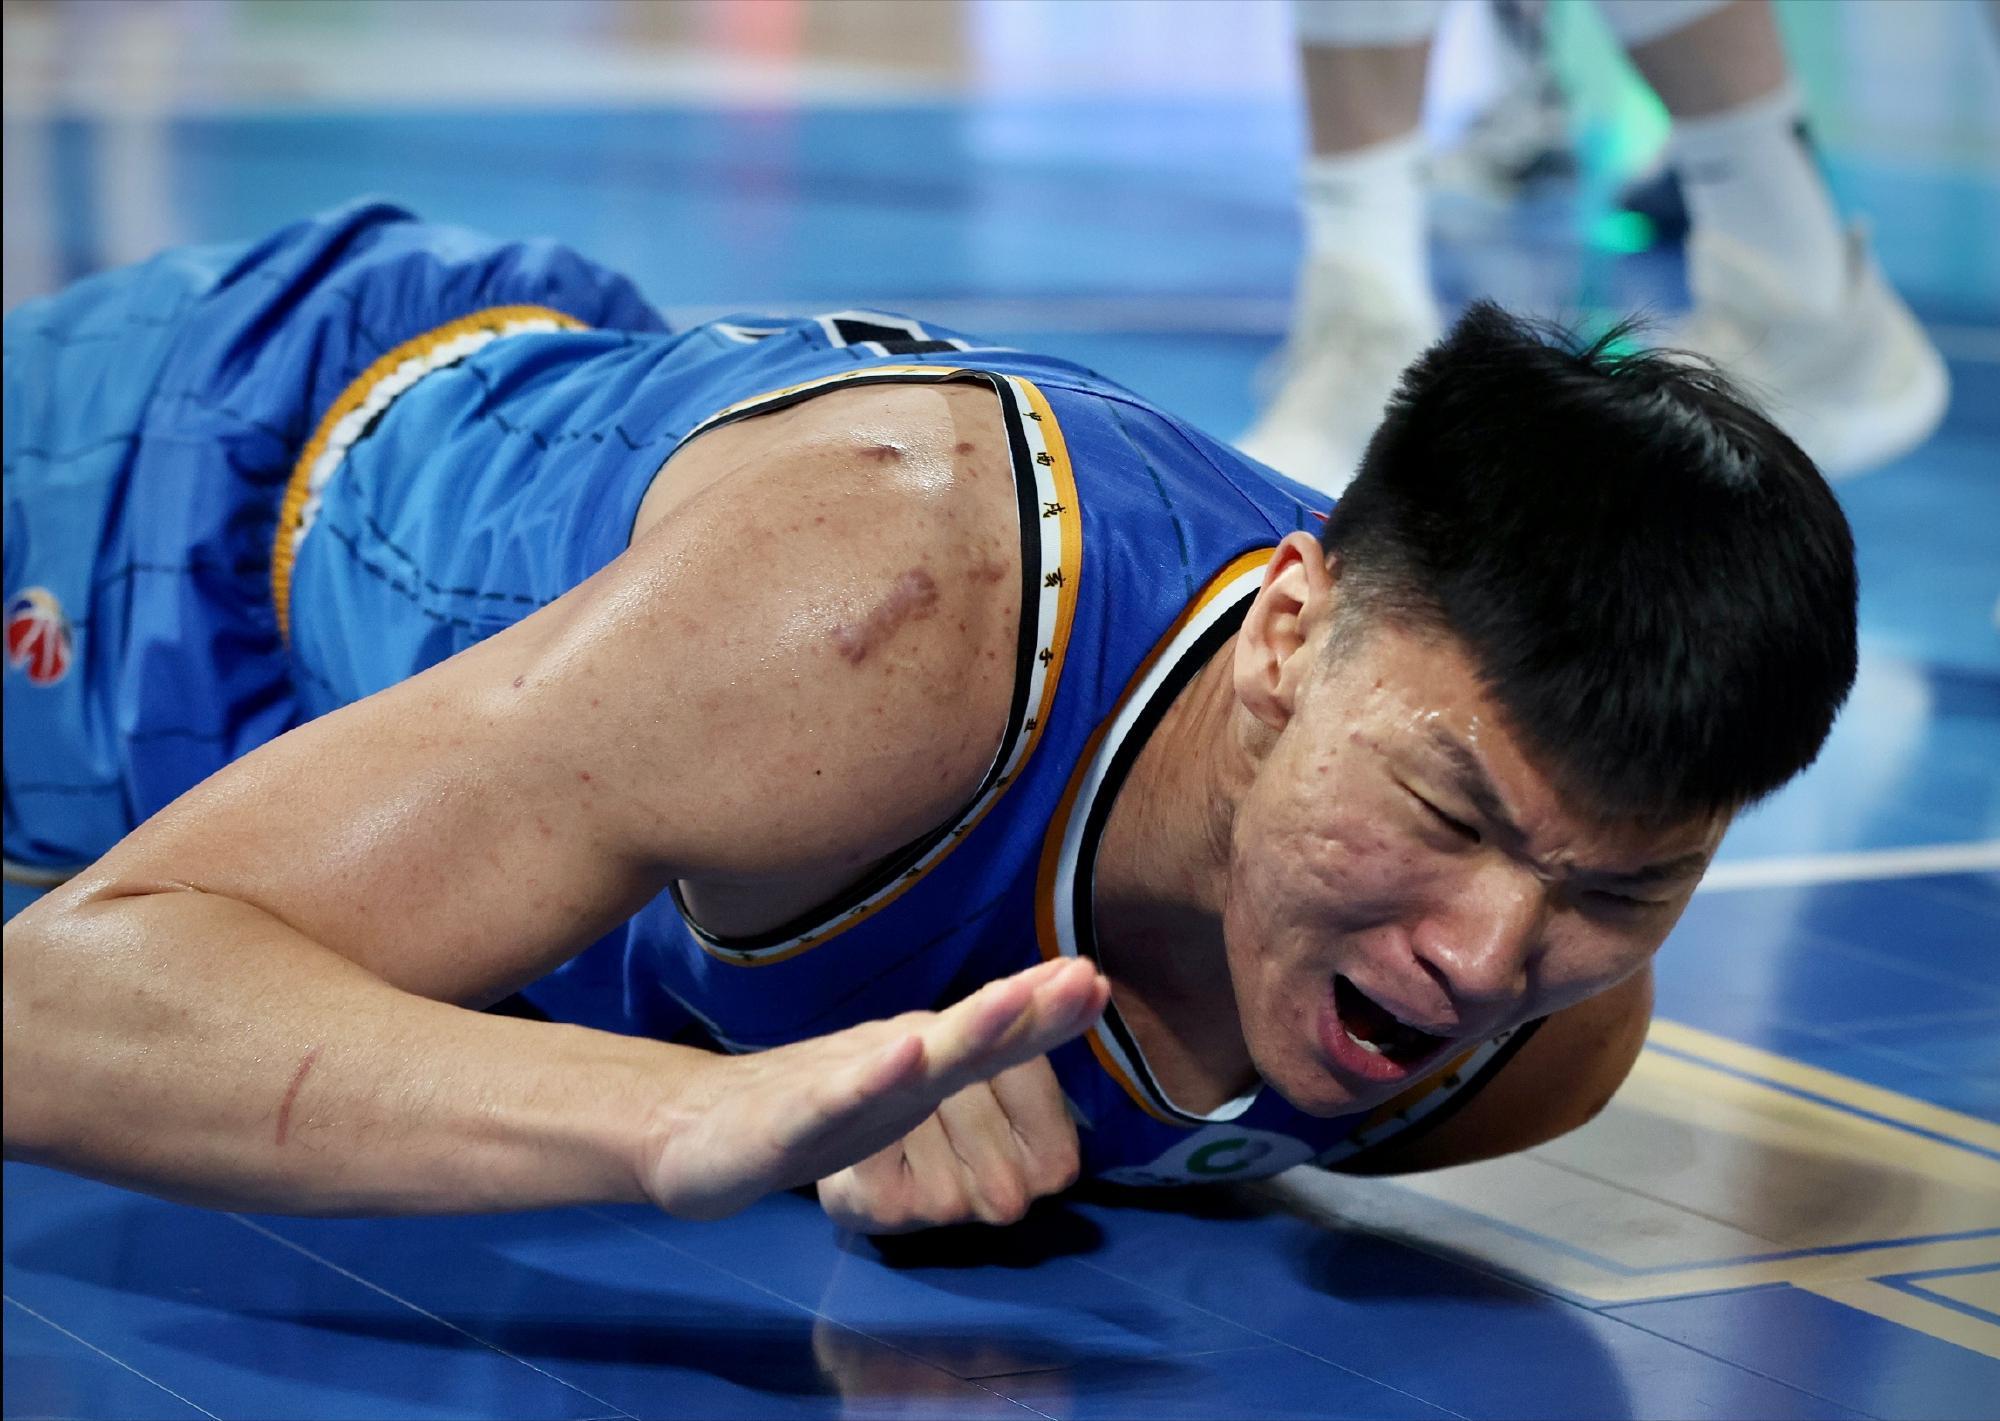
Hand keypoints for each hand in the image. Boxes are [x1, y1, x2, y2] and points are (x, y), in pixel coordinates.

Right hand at [641, 956, 1108, 1219]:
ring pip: (908, 1062)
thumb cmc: (800, 1112)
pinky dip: (873, 1076)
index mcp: (912, 1066)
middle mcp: (882, 1065)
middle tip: (1084, 978)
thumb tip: (1032, 1035)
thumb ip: (954, 1070)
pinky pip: (835, 1098)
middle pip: (965, 1040)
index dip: (1045, 1017)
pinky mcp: (786, 1122)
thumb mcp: (891, 1093)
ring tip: (1014, 1003)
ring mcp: (835, 1088)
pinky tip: (905, 1052)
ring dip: (965, 1032)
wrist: (687, 1130)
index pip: (992, 1044)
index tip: (1097, 981)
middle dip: (1027, 1011)